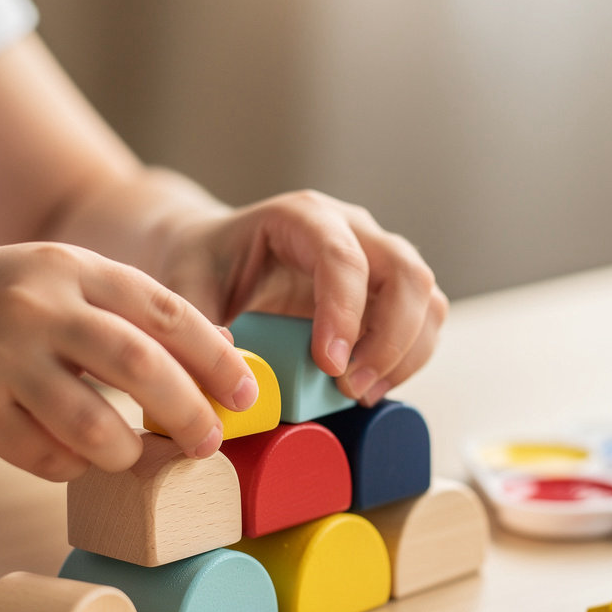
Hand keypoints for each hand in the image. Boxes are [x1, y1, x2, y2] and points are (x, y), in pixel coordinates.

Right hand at [0, 243, 258, 480]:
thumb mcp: (53, 281)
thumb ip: (125, 310)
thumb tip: (215, 350)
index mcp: (70, 266)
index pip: (164, 311)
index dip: (215, 358)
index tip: (245, 394)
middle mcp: (38, 305)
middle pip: (139, 365)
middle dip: (188, 411)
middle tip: (209, 442)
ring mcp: (1, 359)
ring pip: (95, 425)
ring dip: (128, 453)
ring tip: (134, 457)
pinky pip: (47, 457)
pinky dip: (72, 467)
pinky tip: (70, 457)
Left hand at [159, 190, 448, 405]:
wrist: (217, 256)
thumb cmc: (204, 266)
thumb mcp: (186, 287)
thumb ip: (201, 322)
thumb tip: (237, 364)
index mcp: (302, 217)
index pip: (343, 257)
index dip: (344, 312)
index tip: (329, 365)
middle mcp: (351, 229)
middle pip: (405, 273)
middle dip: (389, 340)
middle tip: (350, 389)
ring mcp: (376, 259)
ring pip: (425, 299)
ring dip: (405, 355)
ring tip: (359, 394)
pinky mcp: (386, 293)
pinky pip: (422, 322)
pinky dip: (407, 360)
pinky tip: (369, 388)